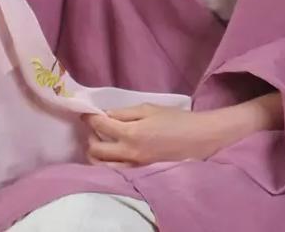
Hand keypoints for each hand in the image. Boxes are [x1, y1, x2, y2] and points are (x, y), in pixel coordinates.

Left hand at [81, 103, 226, 166]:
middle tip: (92, 127)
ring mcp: (134, 167)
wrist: (199, 139)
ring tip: (98, 143)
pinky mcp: (140, 175)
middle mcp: (129, 153)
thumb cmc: (176, 120)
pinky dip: (106, 165)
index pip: (100, 126)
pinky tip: (109, 157)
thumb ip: (125, 113)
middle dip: (89, 136)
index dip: (89, 117)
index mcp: (131, 132)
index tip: (85, 113)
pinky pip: (115, 174)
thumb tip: (106, 115)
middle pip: (95, 149)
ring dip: (94, 154)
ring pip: (102, 167)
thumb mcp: (150, 109)